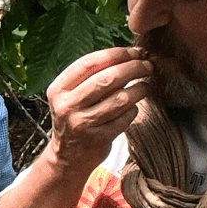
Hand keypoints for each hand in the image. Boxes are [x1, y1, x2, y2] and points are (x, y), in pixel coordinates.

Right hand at [45, 47, 151, 169]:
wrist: (68, 156)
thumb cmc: (75, 117)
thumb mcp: (70, 95)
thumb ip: (91, 76)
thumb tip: (128, 55)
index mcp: (59, 89)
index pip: (90, 63)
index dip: (116, 54)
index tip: (134, 52)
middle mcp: (67, 105)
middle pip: (107, 79)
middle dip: (133, 68)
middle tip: (147, 66)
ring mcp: (83, 123)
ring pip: (120, 99)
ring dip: (139, 89)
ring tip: (145, 85)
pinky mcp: (98, 138)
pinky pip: (125, 117)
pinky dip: (134, 109)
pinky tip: (134, 106)